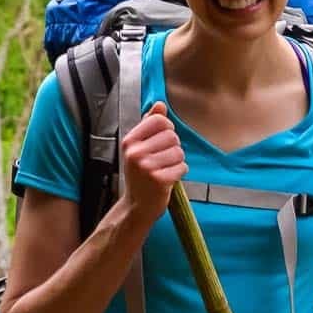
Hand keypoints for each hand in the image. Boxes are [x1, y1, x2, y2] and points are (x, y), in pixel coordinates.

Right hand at [121, 101, 186, 221]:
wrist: (136, 208)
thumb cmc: (139, 176)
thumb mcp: (139, 148)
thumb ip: (149, 124)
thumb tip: (159, 104)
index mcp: (130, 141)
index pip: (159, 120)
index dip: (167, 128)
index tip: (163, 140)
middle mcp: (136, 153)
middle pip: (172, 135)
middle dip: (173, 147)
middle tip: (164, 159)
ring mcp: (147, 167)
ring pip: (179, 151)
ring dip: (177, 161)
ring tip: (166, 169)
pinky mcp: (159, 181)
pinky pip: (182, 167)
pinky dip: (180, 172)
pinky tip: (170, 178)